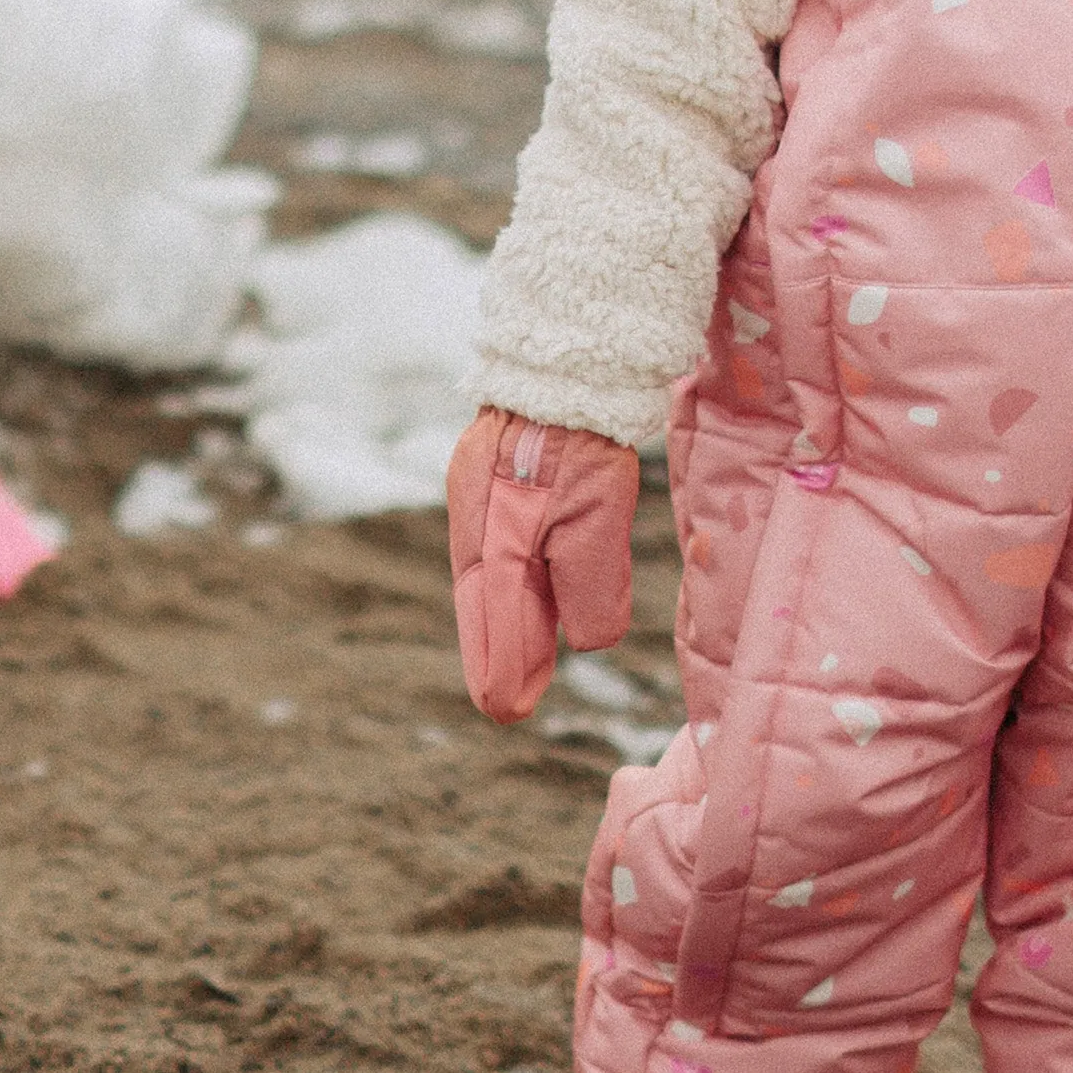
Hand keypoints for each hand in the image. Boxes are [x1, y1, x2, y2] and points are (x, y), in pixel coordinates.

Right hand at [445, 408, 638, 721]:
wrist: (565, 361)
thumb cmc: (584, 441)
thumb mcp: (596, 520)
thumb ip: (587, 587)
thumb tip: (587, 644)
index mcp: (493, 540)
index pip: (494, 621)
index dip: (503, 667)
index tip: (508, 712)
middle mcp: (476, 521)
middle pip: (483, 600)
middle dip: (498, 650)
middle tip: (506, 703)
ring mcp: (478, 491)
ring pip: (491, 569)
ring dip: (506, 614)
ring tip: (521, 659)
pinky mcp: (490, 471)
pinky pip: (496, 539)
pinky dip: (511, 573)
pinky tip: (528, 586)